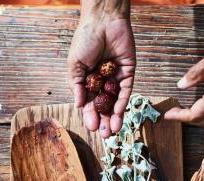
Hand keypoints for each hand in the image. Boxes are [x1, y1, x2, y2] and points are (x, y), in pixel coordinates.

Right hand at [68, 15, 134, 137]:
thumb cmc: (85, 39)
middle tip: (105, 136)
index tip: (92, 128)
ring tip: (114, 130)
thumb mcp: (75, 64)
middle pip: (104, 106)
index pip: (89, 103)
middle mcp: (102, 82)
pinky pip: (126, 92)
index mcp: (87, 80)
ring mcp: (116, 79)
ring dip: (115, 117)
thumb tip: (77, 105)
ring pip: (115, 102)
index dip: (90, 116)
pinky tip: (120, 114)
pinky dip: (123, 103)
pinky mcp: (128, 74)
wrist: (103, 22)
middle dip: (104, 121)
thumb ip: (76, 84)